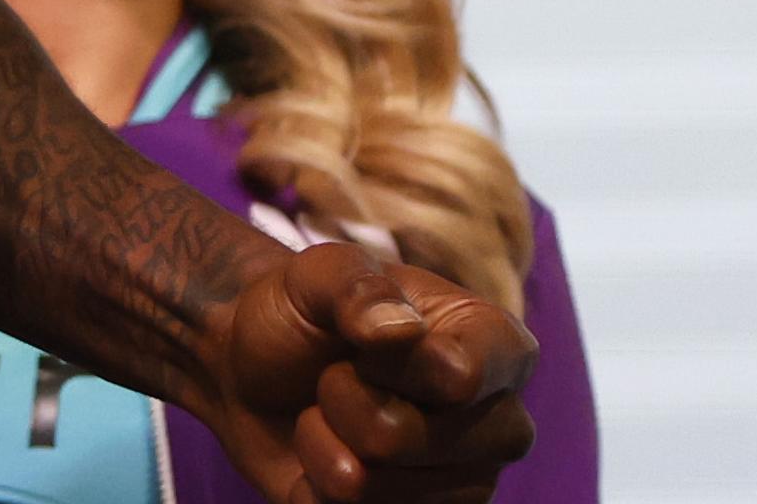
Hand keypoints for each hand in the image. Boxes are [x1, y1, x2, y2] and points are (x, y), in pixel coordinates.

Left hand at [188, 241, 533, 503]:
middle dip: (342, 402)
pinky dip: (312, 486)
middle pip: (401, 440)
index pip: (462, 379)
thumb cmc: (304, 314)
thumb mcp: (317, 273)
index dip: (389, 365)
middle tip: (336, 376)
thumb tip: (399, 330)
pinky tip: (326, 457)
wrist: (257, 372)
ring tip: (331, 414)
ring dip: (322, 444)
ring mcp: (467, 485)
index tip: (364, 343)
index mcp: (499, 347)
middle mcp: (500, 425)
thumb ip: (355, 285)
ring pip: (370, 486)